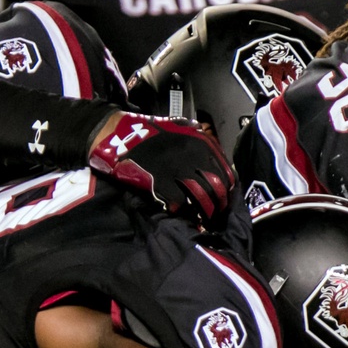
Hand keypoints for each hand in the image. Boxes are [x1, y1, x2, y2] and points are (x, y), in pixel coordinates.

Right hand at [88, 111, 233, 226]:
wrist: (121, 133)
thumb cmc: (152, 132)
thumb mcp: (182, 129)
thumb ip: (200, 145)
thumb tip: (215, 167)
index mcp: (202, 144)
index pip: (226, 175)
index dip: (226, 193)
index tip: (223, 202)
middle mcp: (193, 156)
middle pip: (215, 190)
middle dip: (216, 206)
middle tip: (212, 215)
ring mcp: (177, 169)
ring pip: (200, 198)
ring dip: (201, 212)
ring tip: (199, 218)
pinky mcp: (160, 181)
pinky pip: (178, 202)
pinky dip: (180, 210)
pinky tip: (177, 211)